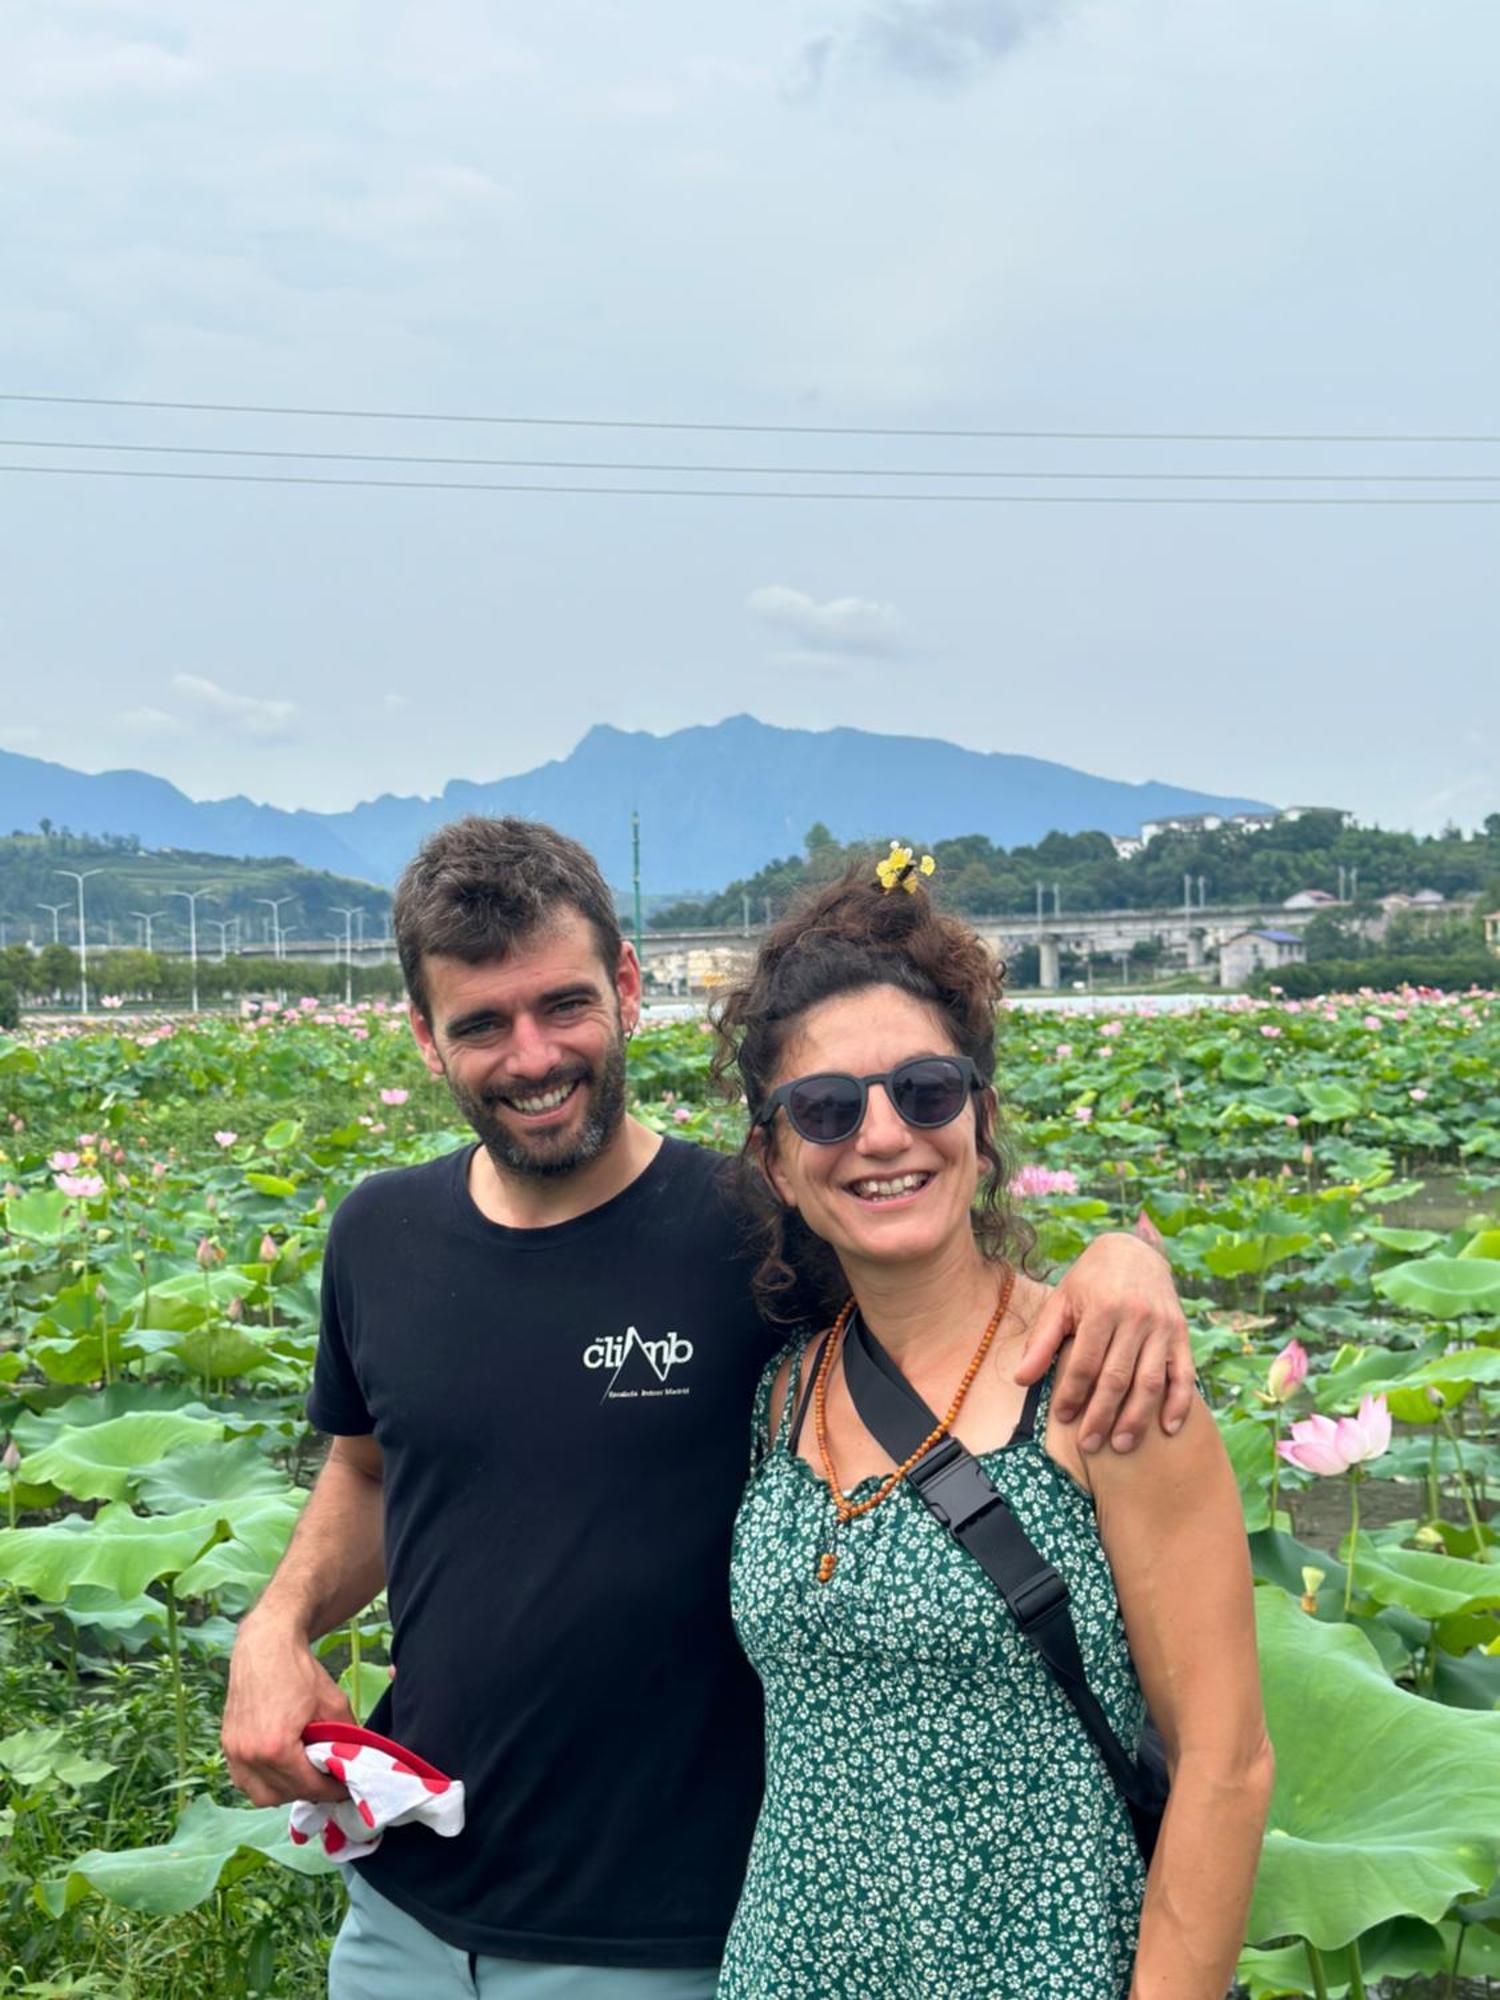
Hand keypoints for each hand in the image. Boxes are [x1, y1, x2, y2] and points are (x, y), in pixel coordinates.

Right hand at [222, 1611, 356, 1806]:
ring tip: (305, 1777)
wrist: (266, 1646)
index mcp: (276, 1748)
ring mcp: (234, 1752)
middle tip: (327, 1781)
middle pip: (284, 1794)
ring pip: (260, 1794)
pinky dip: (263, 1783)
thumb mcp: (334, 1704)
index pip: (308, 1786)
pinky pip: (244, 1781)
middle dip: (309, 1792)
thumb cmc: (299, 1671)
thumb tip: (355, 1763)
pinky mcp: (227, 1745)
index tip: (345, 1789)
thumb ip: (346, 1738)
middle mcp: (249, 1756)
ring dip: (284, 1792)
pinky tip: (281, 1771)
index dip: (331, 1790)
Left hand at [1014, 1230, 1193, 1453]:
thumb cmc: (1090, 1282)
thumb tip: (1020, 1380)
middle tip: (1090, 1444)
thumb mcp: (1061, 1302)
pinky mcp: (1181, 1334)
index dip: (1073, 1393)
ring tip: (1122, 1445)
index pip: (1085, 1362)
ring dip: (1137, 1418)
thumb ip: (1042, 1341)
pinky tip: (1167, 1429)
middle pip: (1117, 1377)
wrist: (1134, 1251)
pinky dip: (1179, 1403)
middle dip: (1102, 1415)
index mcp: (1102, 1308)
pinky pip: (1183, 1374)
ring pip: (1150, 1381)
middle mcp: (1135, 1318)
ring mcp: (1162, 1327)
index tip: (1064, 1418)